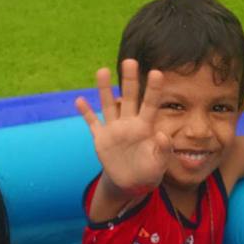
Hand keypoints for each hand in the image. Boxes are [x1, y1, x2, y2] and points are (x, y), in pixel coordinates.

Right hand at [75, 60, 171, 197]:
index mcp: (145, 127)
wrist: (132, 183)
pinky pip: (93, 123)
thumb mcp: (160, 163)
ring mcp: (114, 130)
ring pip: (109, 105)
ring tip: (103, 71)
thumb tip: (162, 135)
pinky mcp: (101, 139)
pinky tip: (79, 100)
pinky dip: (86, 113)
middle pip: (129, 98)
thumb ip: (163, 149)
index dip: (153, 90)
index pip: (150, 105)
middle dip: (129, 81)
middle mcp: (129, 123)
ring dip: (105, 89)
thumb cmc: (149, 170)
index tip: (157, 73)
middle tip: (130, 61)